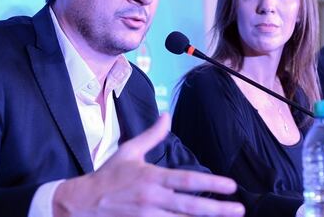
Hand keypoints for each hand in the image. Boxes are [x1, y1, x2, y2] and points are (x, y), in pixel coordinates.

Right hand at [53, 113, 244, 216]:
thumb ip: (152, 135)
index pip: (187, 180)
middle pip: (191, 206)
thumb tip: (167, 115)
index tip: (231, 186)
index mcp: (152, 177)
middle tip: (239, 209)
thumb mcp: (129, 151)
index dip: (211, 183)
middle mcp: (153, 199)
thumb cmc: (109, 175)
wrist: (84, 202)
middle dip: (217, 209)